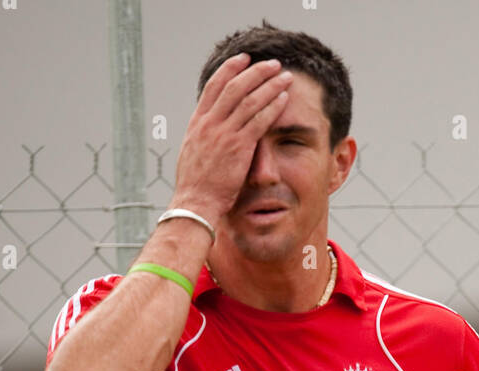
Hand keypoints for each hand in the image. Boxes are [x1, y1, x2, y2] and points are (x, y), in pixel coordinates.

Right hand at [172, 54, 294, 224]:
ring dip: (269, 85)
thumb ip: (204, 139)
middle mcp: (210, 123)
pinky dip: (272, 107)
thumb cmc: (196, 186)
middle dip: (255, 71)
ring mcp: (223, 134)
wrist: (195, 203)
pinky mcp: (238, 147)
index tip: (244, 60)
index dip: (230, 69)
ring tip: (284, 76)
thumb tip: (211, 133)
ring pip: (249, 99)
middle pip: (234, 86)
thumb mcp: (194, 154)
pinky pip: (258, 121)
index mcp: (198, 123)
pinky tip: (283, 98)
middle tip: (272, 63)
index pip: (214, 86)